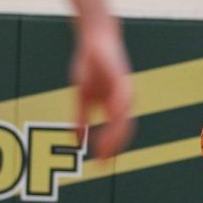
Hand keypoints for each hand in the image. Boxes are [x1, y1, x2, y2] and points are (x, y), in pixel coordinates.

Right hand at [72, 22, 133, 159]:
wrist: (94, 37)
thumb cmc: (89, 65)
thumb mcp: (82, 95)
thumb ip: (81, 117)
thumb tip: (77, 141)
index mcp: (116, 106)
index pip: (116, 133)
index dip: (109, 148)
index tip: (101, 164)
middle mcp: (124, 101)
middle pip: (123, 131)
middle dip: (113, 149)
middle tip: (103, 165)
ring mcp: (125, 91)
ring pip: (123, 120)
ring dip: (114, 137)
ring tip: (104, 151)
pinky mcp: (122, 80)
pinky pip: (120, 101)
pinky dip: (116, 115)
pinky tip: (110, 126)